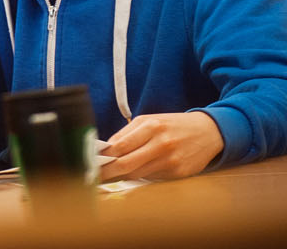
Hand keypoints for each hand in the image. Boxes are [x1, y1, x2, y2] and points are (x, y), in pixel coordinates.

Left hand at [99, 112, 223, 180]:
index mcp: (151, 126)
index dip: (102, 157)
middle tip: (92, 176)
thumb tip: (105, 148)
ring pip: (136, 174)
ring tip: (108, 176)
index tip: (90, 162)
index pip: (119, 146)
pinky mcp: (178, 173)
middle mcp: (161, 144)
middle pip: (125, 164)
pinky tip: (134, 173)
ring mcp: (170, 160)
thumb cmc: (173, 125)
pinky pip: (151, 178)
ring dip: (120, 176)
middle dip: (106, 172)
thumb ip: (126, 133)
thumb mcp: (150, 121)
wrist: (209, 132)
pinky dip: (140, 176)